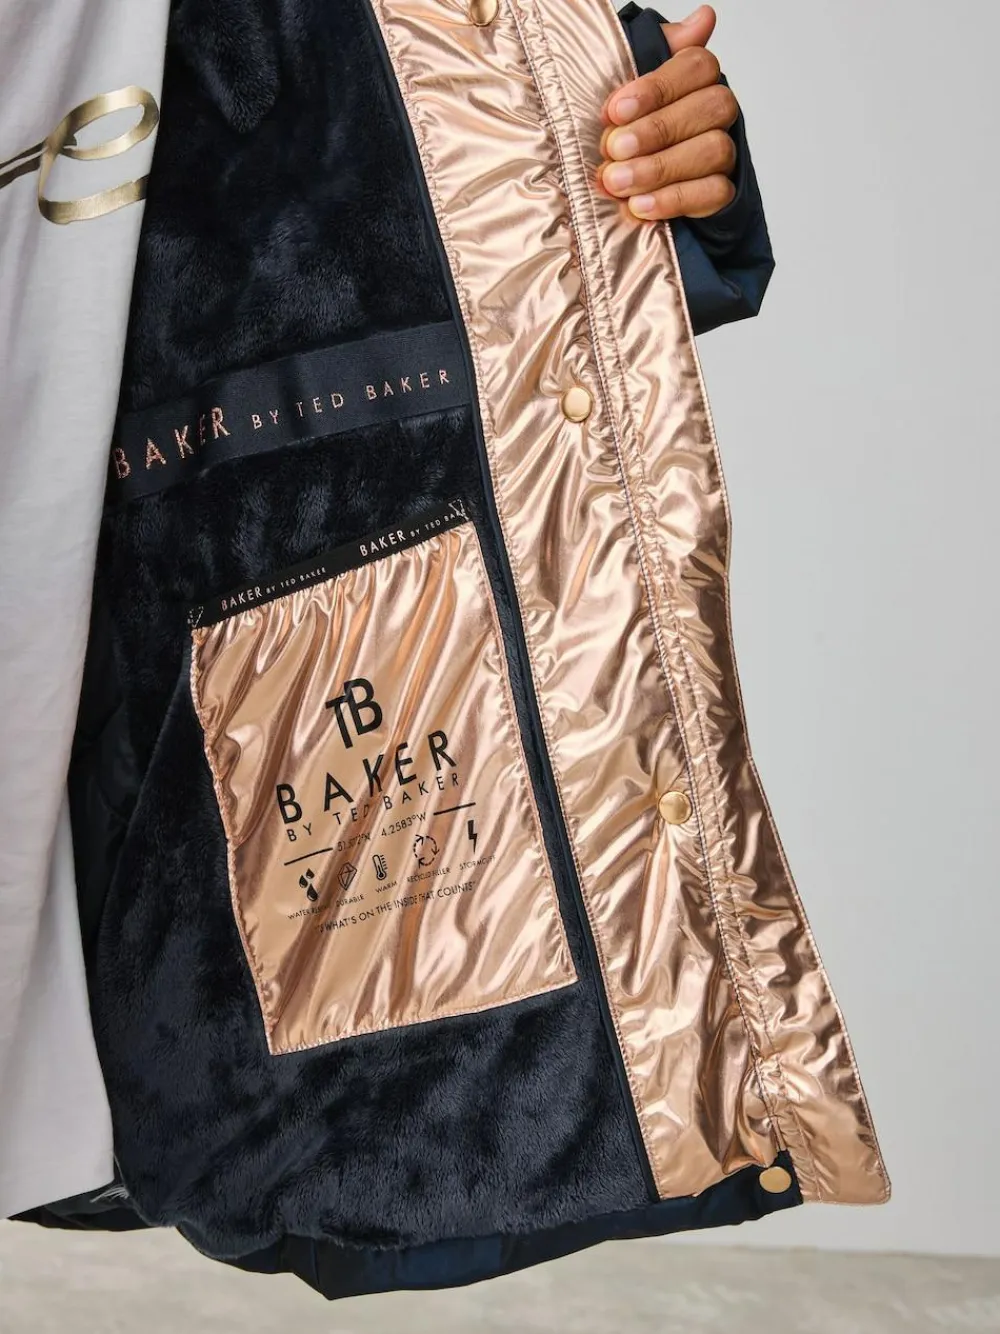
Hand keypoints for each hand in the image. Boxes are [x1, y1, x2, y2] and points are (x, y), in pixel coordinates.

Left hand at [599, 5, 738, 220]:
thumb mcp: (627, 86)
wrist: (621, 183)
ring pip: (713, 150)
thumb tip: (704, 17)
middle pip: (709, 107)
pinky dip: (674, 200)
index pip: (697, 66)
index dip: (657, 87)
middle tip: (613, 149)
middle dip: (656, 130)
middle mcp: (716, 111)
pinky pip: (713, 193)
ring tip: (618, 182)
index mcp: (696, 78)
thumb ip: (656, 51)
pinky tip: (640, 205)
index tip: (615, 110)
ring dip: (660, 168)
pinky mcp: (721, 192)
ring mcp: (723, 151)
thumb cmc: (622, 127)